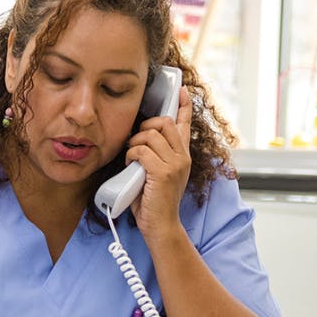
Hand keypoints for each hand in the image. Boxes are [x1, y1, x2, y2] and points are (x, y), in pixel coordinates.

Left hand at [127, 86, 191, 237]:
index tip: (182, 90)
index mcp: (183, 156)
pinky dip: (131, 155)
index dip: (184, 105)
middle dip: (145, 127)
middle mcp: (183, 157)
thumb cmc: (154, 202)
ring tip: (131, 157)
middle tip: (137, 142)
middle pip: (164, 122)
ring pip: (150, 135)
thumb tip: (141, 138)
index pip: (185, 124)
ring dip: (135, 143)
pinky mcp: (163, 173)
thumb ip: (156, 157)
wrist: (161, 226)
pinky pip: (142, 150)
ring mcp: (175, 164)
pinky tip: (130, 165)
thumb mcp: (158, 174)